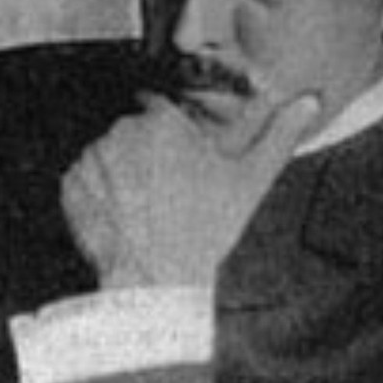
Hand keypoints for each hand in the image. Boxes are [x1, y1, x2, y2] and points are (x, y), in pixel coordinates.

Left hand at [61, 90, 319, 287]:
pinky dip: (100, 193)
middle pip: (134, 131)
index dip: (172, 135)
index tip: (180, 160)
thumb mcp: (250, 181)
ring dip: (122, 172)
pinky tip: (125, 217)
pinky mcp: (70, 183)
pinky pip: (85, 178)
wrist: (156, 281)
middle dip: (147, 154)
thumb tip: (311, 102)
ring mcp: (92, 158)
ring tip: (146, 210)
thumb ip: (279, 135)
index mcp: (163, 121)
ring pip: (109, 154)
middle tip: (168, 193)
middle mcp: (121, 131)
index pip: (161, 109)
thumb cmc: (206, 230)